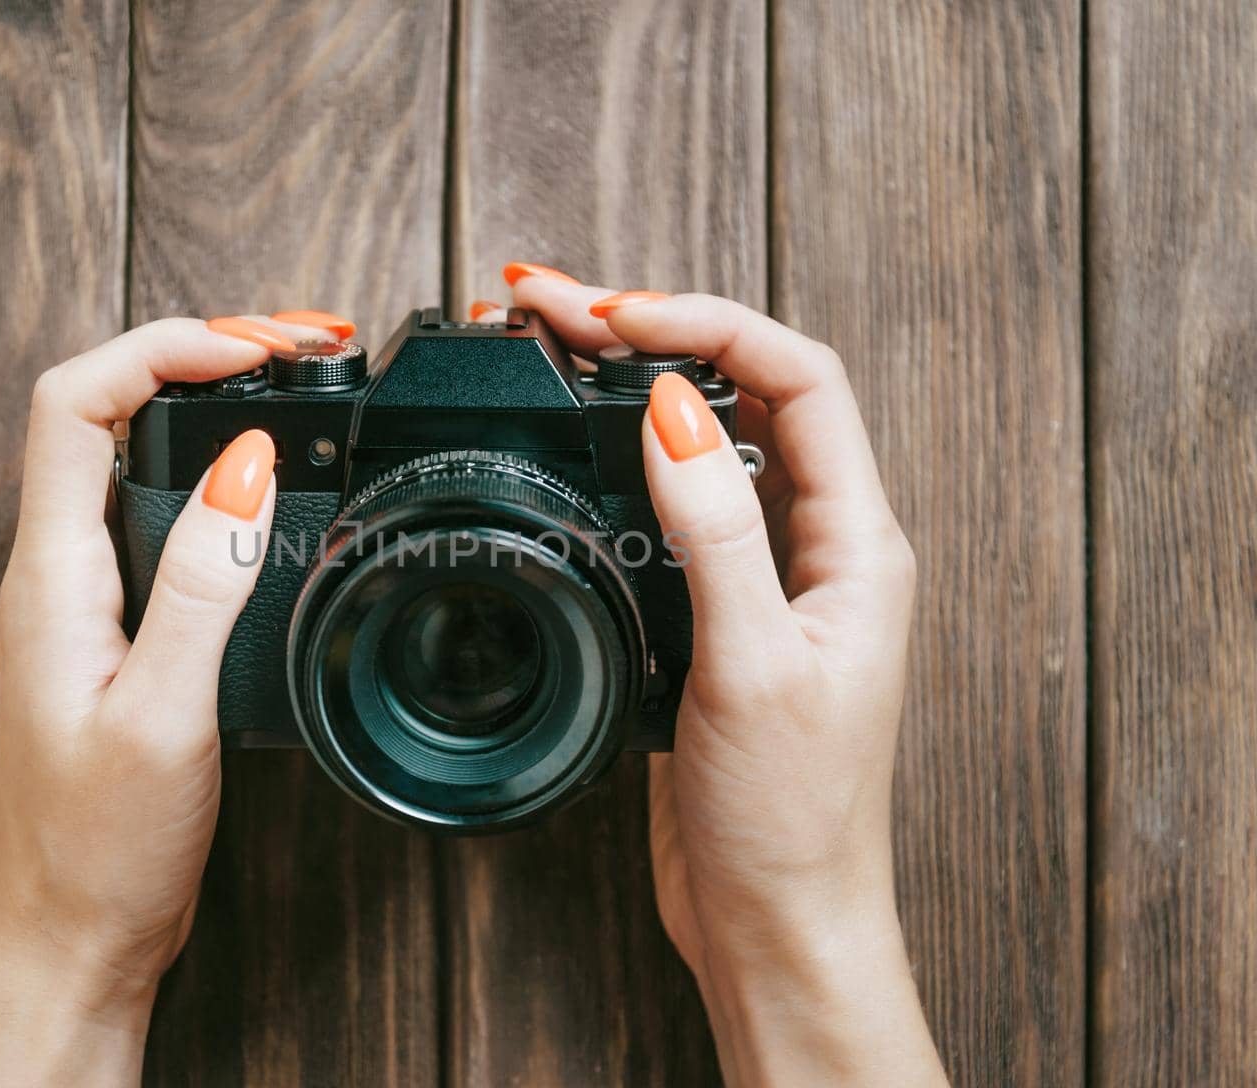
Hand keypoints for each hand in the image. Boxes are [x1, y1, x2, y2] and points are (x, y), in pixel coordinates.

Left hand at [0, 311, 349, 1086]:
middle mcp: (56, 573)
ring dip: (209, 403)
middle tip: (301, 345)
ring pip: (132, 455)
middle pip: (103, 407)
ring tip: (294, 382)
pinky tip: (269, 484)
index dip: (159, 348)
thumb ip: (203, 583)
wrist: (73, 936)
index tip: (254, 346)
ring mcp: (85, 599)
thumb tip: (248, 462)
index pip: (73, 403)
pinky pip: (158, 513)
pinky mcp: (118, 629)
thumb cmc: (100, 848)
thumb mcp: (163, 714)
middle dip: (198, 351)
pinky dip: (217, 471)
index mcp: (51, 577)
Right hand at [484, 268, 945, 1085]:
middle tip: (555, 306)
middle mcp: (821, 545)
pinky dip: (626, 455)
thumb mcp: (753, 666)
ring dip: (639, 383)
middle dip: (659, 331)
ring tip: (558, 345)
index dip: (710, 324)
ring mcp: (770, 577)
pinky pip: (681, 503)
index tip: (615, 315)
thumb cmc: (791, 816)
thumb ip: (717, 534)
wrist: (775, 918)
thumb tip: (677, 411)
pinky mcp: (722, 613)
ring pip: (711, 438)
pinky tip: (579, 444)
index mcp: (857, 544)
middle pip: (749, 390)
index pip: (799, 379)